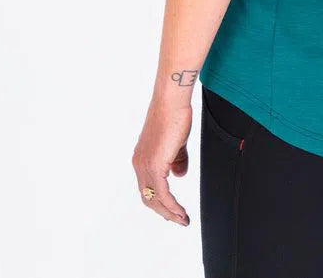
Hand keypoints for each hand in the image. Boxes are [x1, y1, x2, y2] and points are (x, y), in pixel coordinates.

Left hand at [132, 98, 191, 225]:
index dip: (159, 202)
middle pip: (148, 198)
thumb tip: (179, 175)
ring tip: (183, 219)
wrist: (171, 101)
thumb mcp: (176, 143)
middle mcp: (139, 163)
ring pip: (154, 199)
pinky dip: (172, 206)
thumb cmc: (174, 115)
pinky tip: (181, 211)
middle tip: (179, 220)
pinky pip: (162, 194)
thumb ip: (177, 160)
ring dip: (169, 212)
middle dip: (164, 212)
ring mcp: (145, 165)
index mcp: (142, 158)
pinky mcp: (154, 165)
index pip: (147, 188)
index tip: (172, 211)